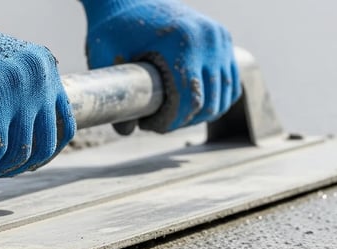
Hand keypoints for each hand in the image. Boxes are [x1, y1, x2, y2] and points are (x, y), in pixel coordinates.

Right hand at [0, 0, 75, 177]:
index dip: (44, 155)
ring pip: (16, 152)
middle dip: (16, 167)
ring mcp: (13, 85)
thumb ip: (22, 94)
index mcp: (43, 66)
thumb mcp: (1, 67)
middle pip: (42, 145)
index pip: (63, 127)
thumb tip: (32, 143)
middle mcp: (36, 75)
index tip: (23, 165)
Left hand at [80, 0, 240, 133]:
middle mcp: (208, 39)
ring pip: (224, 94)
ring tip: (173, 115)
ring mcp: (219, 38)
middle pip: (210, 102)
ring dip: (202, 113)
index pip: (191, 99)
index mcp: (183, 43)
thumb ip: (115, 96)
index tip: (150, 126)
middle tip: (158, 123)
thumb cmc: (114, 28)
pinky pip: (230, 81)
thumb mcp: (106, 59)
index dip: (172, 122)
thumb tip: (126, 131)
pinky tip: (193, 106)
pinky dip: (217, 98)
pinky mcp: (222, 39)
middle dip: (184, 120)